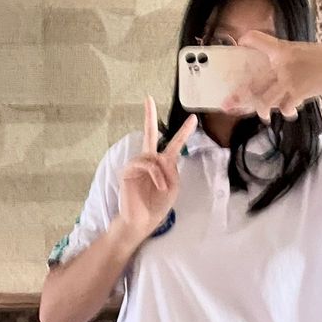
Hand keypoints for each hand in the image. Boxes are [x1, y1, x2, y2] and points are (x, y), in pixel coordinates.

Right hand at [118, 95, 197, 238]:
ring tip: (163, 187)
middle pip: (149, 133)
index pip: (174, 144)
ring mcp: (137, 164)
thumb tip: (162, 157)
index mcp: (162, 164)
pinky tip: (159, 185)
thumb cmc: (157, 206)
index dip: (184, 131)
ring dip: (162, 172)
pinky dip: (155, 174)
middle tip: (148, 98)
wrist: (142, 222)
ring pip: (153, 156)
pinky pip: (145, 164)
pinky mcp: (127, 171)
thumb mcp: (173, 187)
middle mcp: (149, 160)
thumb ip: (172, 170)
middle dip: (148, 116)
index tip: (193, 118)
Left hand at [221, 30, 321, 123]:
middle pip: (255, 80)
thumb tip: (279, 70)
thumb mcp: (305, 51)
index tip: (240, 41)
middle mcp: (282, 63)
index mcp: (283, 49)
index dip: (248, 40)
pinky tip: (289, 112)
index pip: (259, 40)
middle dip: (240, 96)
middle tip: (228, 103)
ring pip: (266, 99)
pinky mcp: (299, 92)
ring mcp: (289, 79)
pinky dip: (286, 110)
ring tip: (262, 115)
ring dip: (261, 109)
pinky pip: (285, 105)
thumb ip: (288, 59)